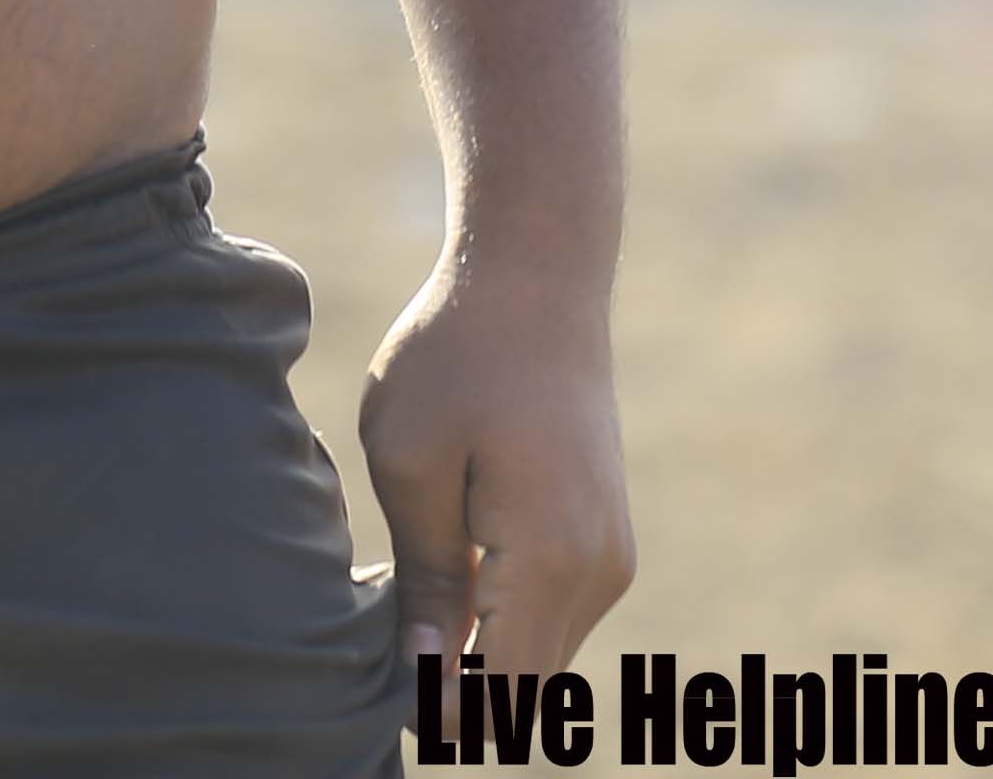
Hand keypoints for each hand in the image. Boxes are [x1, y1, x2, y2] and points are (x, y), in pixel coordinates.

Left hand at [364, 260, 632, 676]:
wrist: (537, 280)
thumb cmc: (456, 358)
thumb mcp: (411, 462)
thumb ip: (427, 578)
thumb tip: (427, 672)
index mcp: (548, 557)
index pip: (502, 692)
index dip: (441, 713)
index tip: (381, 695)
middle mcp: (598, 569)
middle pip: (529, 690)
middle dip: (460, 697)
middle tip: (382, 664)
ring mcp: (611, 555)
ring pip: (543, 657)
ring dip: (484, 662)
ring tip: (405, 622)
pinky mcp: (607, 538)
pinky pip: (555, 616)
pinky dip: (507, 625)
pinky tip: (446, 591)